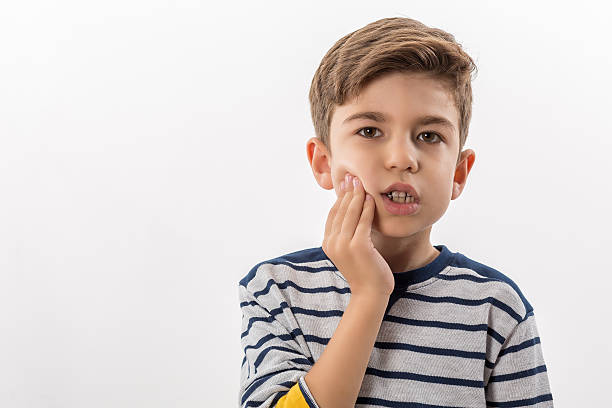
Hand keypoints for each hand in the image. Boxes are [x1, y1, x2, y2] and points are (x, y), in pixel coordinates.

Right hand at [322, 173, 393, 296]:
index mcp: (328, 243)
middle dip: (348, 193)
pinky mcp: (359, 246)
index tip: (346, 185)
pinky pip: (364, 222)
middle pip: (341, 211)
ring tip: (362, 184)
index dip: (340, 198)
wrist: (370, 293)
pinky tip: (371, 199)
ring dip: (357, 197)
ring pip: (351, 214)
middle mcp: (333, 243)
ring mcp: (344, 245)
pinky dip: (367, 209)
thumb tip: (351, 214)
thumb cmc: (364, 271)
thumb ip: (346, 235)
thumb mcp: (350, 251)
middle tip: (353, 178)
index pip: (333, 215)